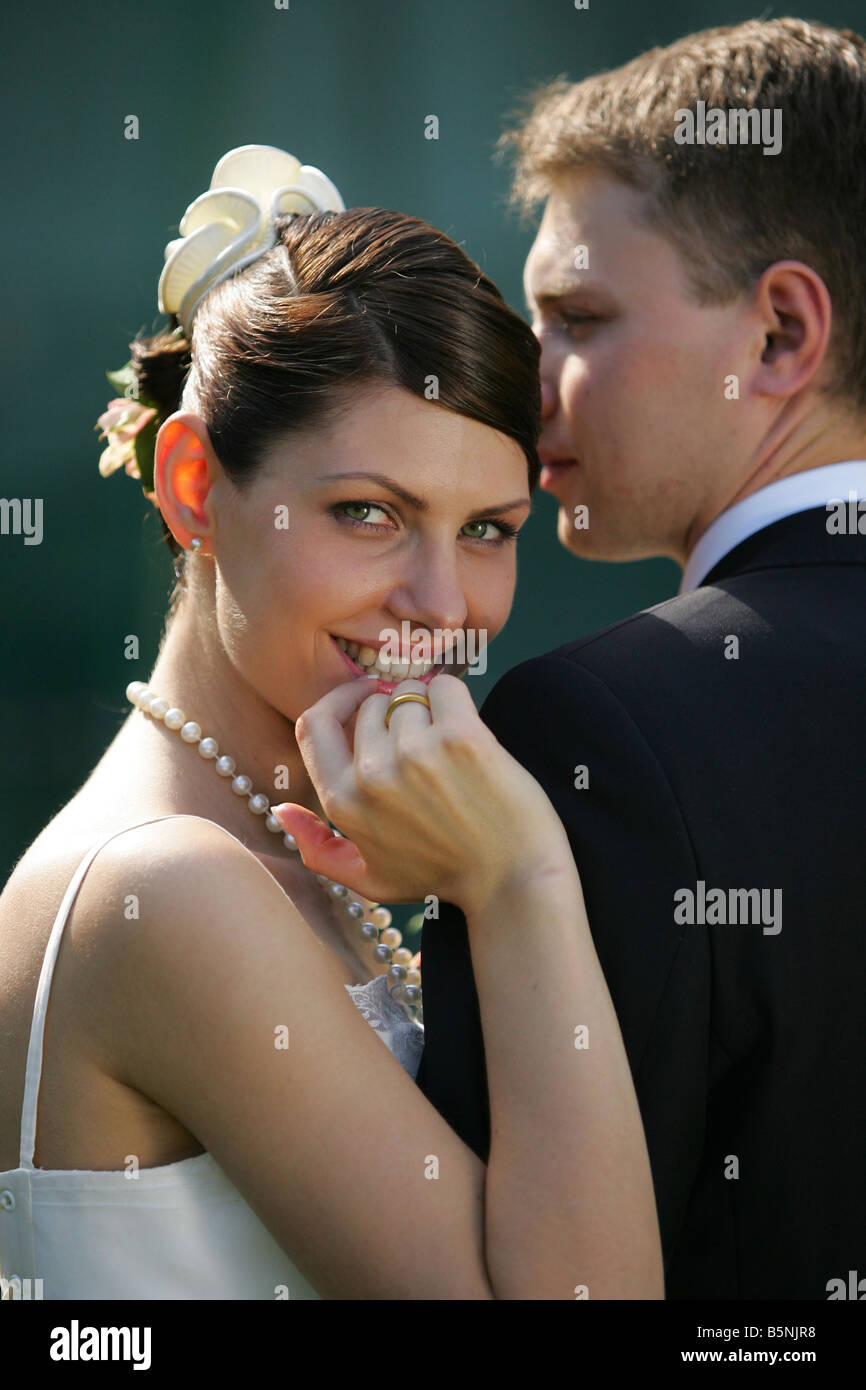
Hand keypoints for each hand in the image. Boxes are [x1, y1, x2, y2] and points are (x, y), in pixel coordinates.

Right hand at [272, 673, 570, 911]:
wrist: (514, 880)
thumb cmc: (444, 879)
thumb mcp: (371, 879)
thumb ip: (319, 849)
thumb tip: (279, 811)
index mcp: (343, 803)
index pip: (313, 723)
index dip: (338, 704)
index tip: (362, 702)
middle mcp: (371, 776)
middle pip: (368, 705)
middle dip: (395, 711)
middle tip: (428, 741)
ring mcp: (415, 753)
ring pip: (409, 694)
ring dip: (430, 708)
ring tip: (452, 748)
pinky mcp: (460, 737)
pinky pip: (445, 686)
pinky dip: (456, 698)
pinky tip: (470, 731)